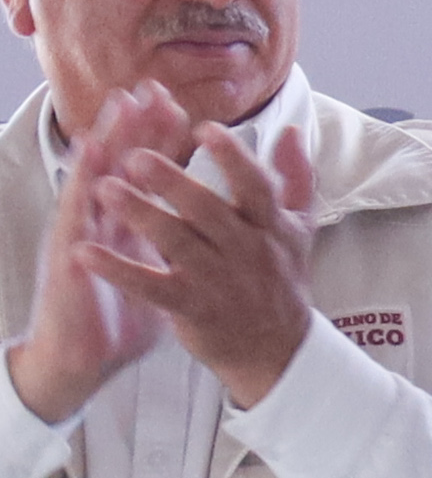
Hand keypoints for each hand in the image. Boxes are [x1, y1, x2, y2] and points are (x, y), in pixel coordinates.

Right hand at [7, 82, 193, 422]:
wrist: (82, 359)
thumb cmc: (124, 314)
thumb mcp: (165, 271)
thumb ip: (188, 238)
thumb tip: (217, 216)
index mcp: (133, 223)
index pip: (151, 173)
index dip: (163, 140)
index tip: (179, 104)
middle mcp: (107, 223)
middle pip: (121, 168)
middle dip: (135, 129)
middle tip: (147, 91)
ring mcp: (85, 239)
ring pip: (94, 184)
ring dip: (102, 149)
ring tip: (113, 114)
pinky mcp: (72, 263)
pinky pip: (77, 229)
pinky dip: (80, 199)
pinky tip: (86, 174)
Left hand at [84, 121, 321, 408]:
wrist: (276, 348)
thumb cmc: (281, 279)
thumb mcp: (299, 228)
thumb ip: (296, 178)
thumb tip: (293, 131)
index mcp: (270, 225)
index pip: (256, 186)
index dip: (234, 158)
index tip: (206, 129)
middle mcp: (245, 249)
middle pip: (208, 210)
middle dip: (172, 182)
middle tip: (136, 156)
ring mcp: (216, 279)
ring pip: (176, 242)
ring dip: (139, 214)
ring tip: (103, 188)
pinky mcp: (190, 307)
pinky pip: (150, 286)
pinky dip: (117, 270)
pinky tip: (85, 252)